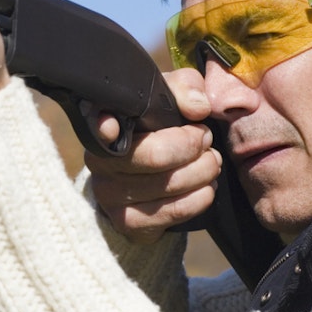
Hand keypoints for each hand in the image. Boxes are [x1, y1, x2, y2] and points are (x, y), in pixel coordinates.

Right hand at [85, 69, 220, 243]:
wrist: (147, 178)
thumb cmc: (158, 130)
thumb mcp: (169, 100)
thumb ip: (184, 90)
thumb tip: (198, 107)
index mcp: (103, 125)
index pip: (99, 125)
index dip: (106, 127)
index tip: (113, 126)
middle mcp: (99, 161)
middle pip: (154, 155)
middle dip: (193, 146)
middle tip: (206, 140)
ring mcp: (110, 195)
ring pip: (169, 184)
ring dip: (203, 172)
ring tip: (211, 163)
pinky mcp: (127, 222)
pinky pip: (172, 212)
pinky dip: (200, 198)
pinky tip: (206, 187)